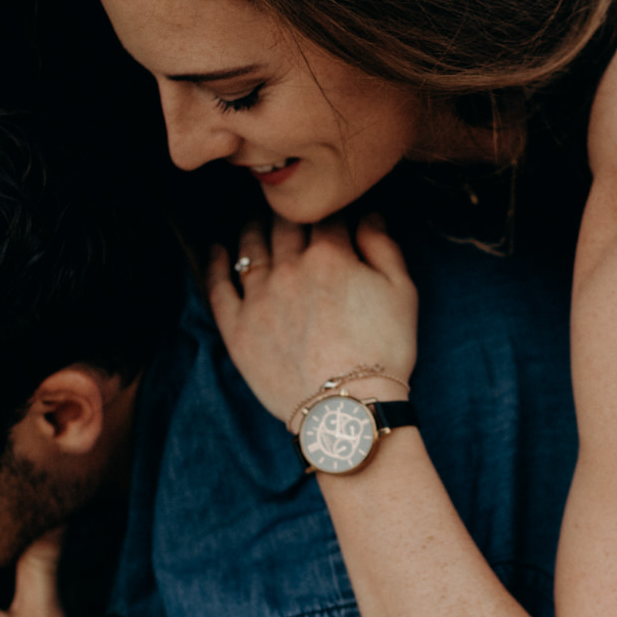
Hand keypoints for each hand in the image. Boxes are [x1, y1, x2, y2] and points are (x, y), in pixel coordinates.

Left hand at [206, 216, 416, 423]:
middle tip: (290, 208)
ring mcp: (258, 296)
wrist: (348, 408)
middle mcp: (289, 267)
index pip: (328, 215)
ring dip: (253, 227)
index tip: (334, 212)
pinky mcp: (237, 327)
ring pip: (249, 246)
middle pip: (283, 224)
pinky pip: (218, 286)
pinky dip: (215, 263)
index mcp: (330, 255)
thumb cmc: (384, 351)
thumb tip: (369, 214)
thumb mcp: (402, 293)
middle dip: (290, 211)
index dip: (333, 210)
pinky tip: (216, 250)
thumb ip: (383, 246)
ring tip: (255, 221)